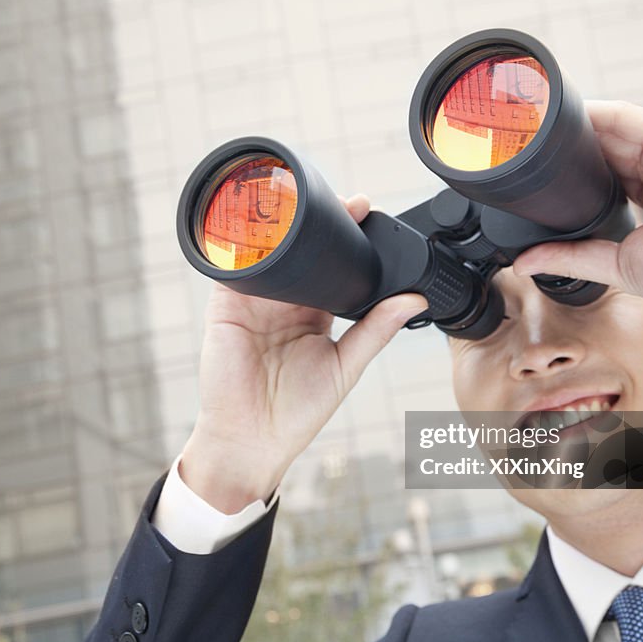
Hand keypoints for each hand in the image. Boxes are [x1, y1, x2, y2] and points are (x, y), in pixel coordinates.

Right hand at [181, 194, 427, 512]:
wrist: (253, 440)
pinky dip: (243, 246)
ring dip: (285, 226)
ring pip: (269, 251)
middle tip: (348, 201)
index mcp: (314, 312)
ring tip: (310, 202)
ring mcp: (254, 300)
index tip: (367, 211)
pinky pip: (232, 267)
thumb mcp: (346, 367)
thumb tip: (416, 300)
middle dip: (321, 223)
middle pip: (302, 250)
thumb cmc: (298, 413)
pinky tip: (262, 229)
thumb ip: (376, 331)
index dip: (348, 238)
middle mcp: (285, 301)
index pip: (332, 264)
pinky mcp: (226, 306)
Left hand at [512, 100, 642, 336]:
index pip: (600, 173)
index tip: (529, 173)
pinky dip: (596, 115)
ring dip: (572, 126)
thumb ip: (572, 258)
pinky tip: (564, 117)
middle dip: (563, 147)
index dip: (567, 172)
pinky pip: (629, 118)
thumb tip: (526, 262)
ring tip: (532, 129)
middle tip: (519, 147)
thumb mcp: (618, 266)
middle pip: (602, 148)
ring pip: (610, 128)